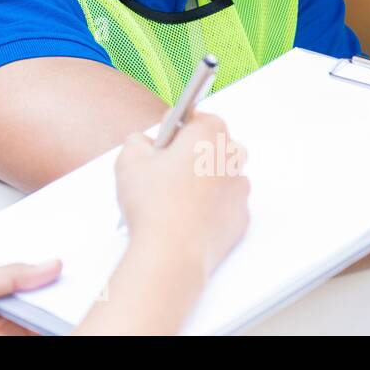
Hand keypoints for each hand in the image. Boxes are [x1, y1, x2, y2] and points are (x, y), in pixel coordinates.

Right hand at [114, 113, 249, 276]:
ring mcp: (240, 189)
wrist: (171, 254)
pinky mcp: (241, 218)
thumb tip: (144, 143)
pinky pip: (225, 203)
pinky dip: (210, 206)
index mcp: (209, 133)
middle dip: (192, 152)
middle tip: (164, 171)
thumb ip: (138, 140)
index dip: (174, 130)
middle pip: (213, 144)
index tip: (162, 143)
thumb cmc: (153, 205)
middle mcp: (231, 157)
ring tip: (173, 198)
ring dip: (202, 179)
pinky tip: (185, 216)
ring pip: (221, 174)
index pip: (195, 116)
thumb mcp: (128, 159)